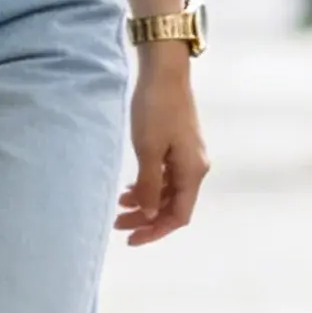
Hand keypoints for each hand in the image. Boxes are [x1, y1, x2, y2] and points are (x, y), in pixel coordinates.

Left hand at [115, 50, 209, 246]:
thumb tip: (150, 214)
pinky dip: (148, 185)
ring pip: (167, 191)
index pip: (178, 215)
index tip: (131, 239)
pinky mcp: (178, 145)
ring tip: (119, 205)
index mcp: (192, 171)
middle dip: (146, 218)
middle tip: (117, 223)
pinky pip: (165, 176)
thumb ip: (150, 185)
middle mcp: (194, 167)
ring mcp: (187, 156)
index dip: (156, 231)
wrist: (164, 72)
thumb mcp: (148, 150)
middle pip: (173, 206)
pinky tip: (130, 187)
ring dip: (145, 202)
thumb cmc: (156, 109)